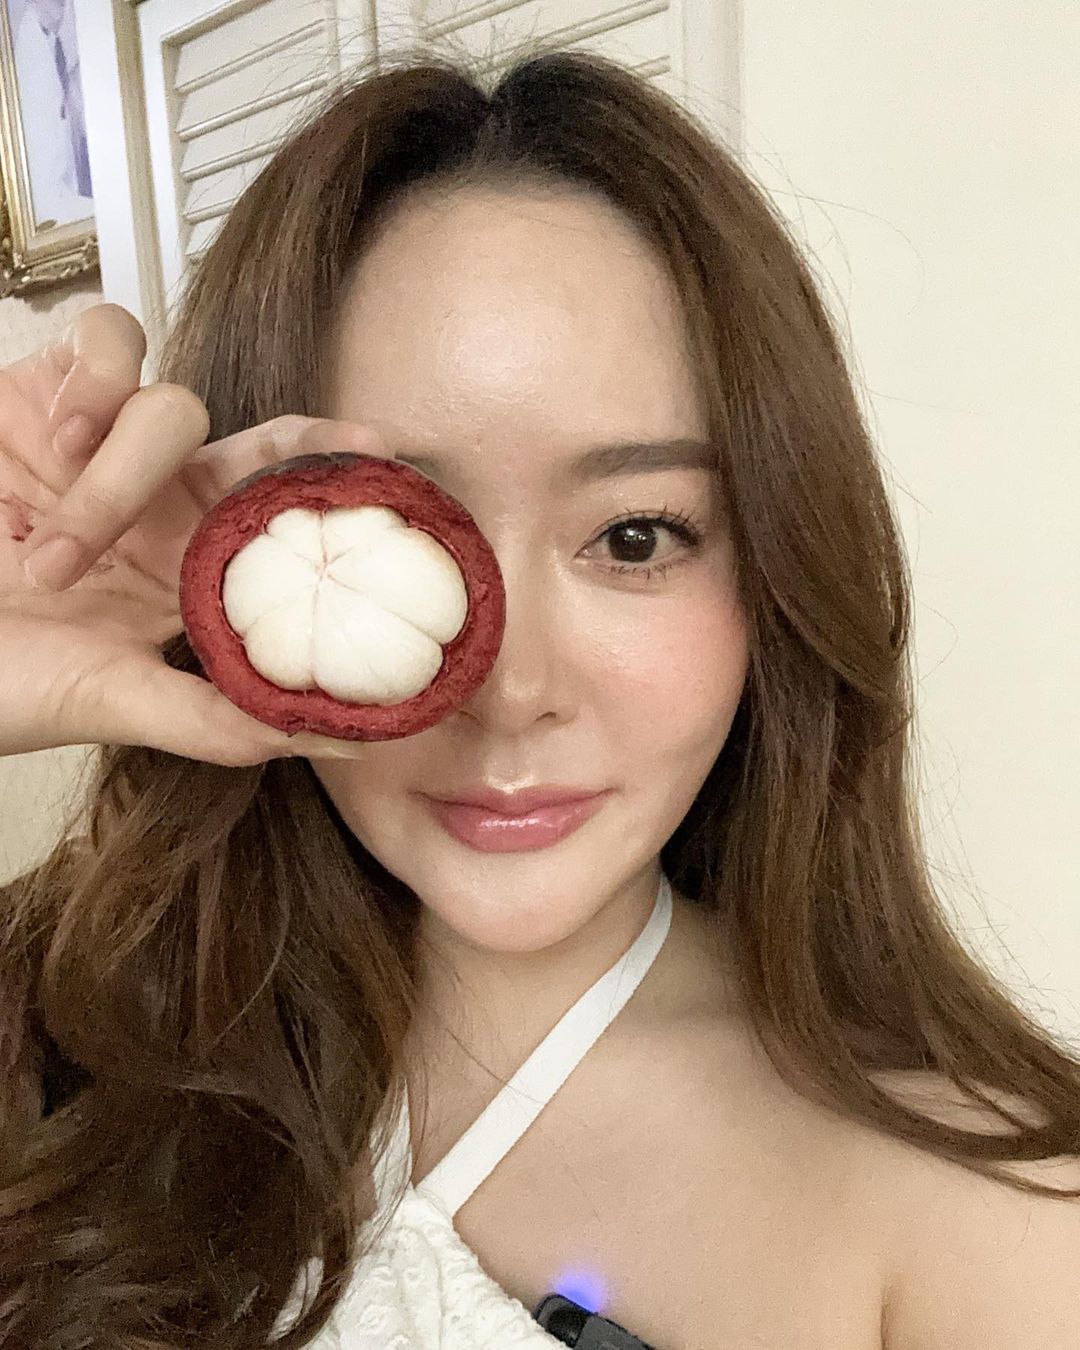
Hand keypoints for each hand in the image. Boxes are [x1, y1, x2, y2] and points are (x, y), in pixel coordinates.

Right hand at [0, 303, 387, 764]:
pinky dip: (91, 382)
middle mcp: (159, 504)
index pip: (281, 521)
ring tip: (57, 547)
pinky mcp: (44, 391)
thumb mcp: (107, 700)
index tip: (404, 493)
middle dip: (303, 443)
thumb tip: (340, 737)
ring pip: (176, 405)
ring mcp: (102, 445)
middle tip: (358, 450)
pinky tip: (54, 440)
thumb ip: (216, 718)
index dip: (342, 500)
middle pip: (257, 446)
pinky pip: (104, 341)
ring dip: (125, 472)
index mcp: (184, 571)